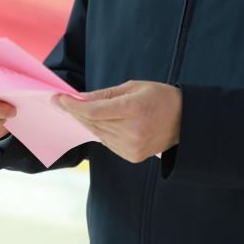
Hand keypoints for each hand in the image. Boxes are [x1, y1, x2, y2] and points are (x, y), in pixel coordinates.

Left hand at [56, 80, 180, 163]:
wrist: (184, 120)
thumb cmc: (159, 97)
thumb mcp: (134, 87)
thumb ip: (105, 95)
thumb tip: (80, 99)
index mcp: (133, 109)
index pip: (94, 111)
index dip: (73, 106)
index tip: (58, 99)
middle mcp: (132, 131)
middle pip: (93, 123)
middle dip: (76, 112)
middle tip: (61, 102)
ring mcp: (132, 147)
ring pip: (98, 134)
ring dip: (87, 122)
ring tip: (81, 111)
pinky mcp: (132, 156)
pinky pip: (107, 143)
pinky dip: (101, 132)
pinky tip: (101, 123)